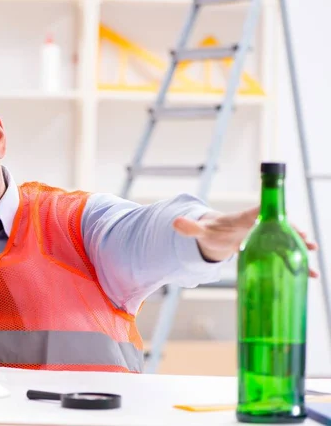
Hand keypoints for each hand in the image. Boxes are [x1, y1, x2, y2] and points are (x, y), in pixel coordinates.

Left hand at [172, 206, 318, 277]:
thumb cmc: (211, 230)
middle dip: (292, 231)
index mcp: (241, 218)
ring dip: (299, 247)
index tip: (282, 217)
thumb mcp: (200, 230)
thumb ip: (189, 227)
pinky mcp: (266, 247)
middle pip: (278, 225)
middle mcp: (257, 225)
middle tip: (305, 240)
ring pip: (285, 239)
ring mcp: (264, 236)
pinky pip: (284, 254)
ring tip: (312, 257)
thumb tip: (175, 222)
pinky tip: (309, 275)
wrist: (216, 234)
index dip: (269, 213)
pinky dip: (296, 262)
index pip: (256, 212)